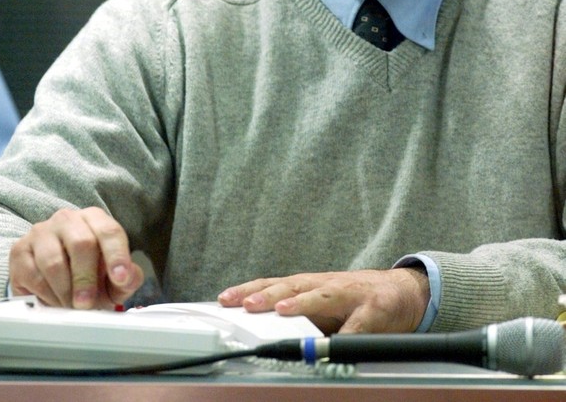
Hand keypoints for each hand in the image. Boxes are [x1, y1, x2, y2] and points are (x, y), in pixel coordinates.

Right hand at [9, 207, 143, 309]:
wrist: (52, 273)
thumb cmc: (88, 271)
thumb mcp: (112, 278)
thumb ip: (127, 278)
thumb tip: (129, 277)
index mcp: (94, 219)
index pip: (109, 231)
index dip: (117, 256)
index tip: (120, 278)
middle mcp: (68, 219)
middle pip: (82, 243)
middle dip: (87, 278)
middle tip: (87, 303)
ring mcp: (42, 232)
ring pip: (54, 261)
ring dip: (65, 291)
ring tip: (71, 306)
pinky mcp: (20, 250)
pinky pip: (33, 275)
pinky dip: (46, 294)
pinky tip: (54, 300)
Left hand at [218, 268, 429, 334]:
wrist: (403, 291)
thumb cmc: (356, 299)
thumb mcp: (323, 304)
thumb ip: (299, 314)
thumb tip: (261, 329)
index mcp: (311, 286)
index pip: (274, 284)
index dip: (249, 290)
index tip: (225, 299)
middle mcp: (327, 285)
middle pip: (293, 286)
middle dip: (268, 295)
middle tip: (247, 305)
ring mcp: (351, 295)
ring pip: (323, 296)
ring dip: (302, 303)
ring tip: (282, 309)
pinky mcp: (374, 310)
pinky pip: (359, 325)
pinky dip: (346, 333)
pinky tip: (335, 342)